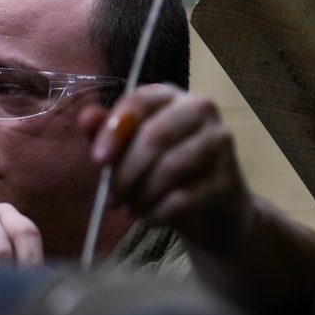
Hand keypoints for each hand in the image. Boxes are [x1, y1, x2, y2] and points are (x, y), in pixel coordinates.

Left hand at [79, 83, 255, 255]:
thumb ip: (106, 133)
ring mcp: (219, 143)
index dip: (114, 131)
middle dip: (126, 172)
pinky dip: (158, 212)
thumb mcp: (128, 150)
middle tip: (112, 197)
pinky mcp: (227, 179)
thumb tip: (86, 117)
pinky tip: (148, 218)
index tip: (98, 160)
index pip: (139, 101)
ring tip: (128, 209)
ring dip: (141, 194)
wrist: (208, 207)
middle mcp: (199, 110)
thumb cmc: (161, 170)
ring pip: (171, 167)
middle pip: (155, 136)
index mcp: (169, 96)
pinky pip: (184, 198)